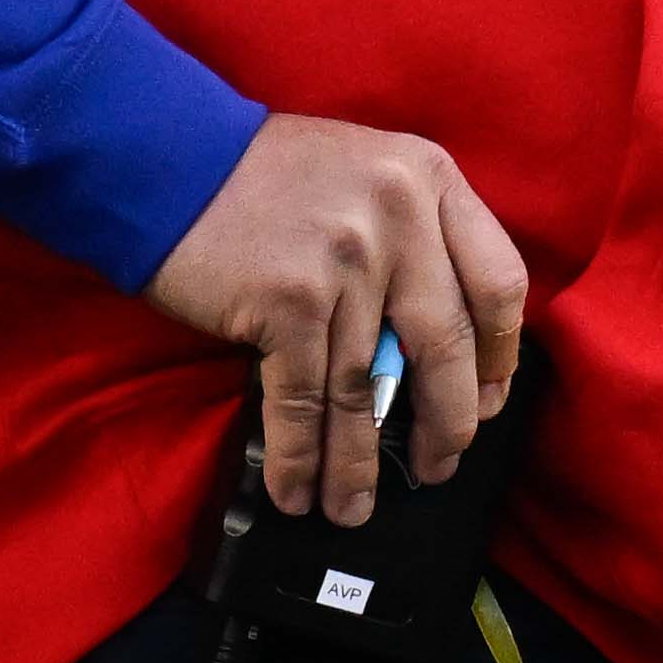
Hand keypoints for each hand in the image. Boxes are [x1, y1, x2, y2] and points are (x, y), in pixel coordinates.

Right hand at [147, 114, 529, 526]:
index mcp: (430, 178)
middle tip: (435, 465)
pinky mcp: (290, 299)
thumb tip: (439, 353)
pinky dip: (302, 456)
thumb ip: (413, 235)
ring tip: (354, 506)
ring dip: (358, 463)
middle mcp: (400, 214)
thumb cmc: (262, 174)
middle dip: (445, 425)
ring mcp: (347, 258)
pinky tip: (299, 490)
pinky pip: (306, 399)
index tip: (487, 400)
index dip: (498, 357)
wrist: (163, 156)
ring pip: (369, 387)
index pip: (499, 282)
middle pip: (446, 346)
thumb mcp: (366, 172)